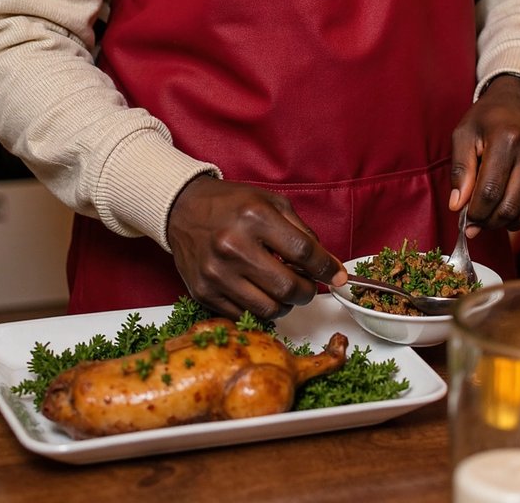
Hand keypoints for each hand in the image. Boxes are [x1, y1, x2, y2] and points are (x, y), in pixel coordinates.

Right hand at [166, 175, 347, 319]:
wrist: (182, 209)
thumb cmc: (232, 205)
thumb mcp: (271, 202)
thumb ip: (302, 232)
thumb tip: (331, 267)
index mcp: (254, 217)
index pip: (303, 252)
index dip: (326, 268)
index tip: (337, 276)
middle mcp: (233, 245)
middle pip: (288, 287)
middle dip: (308, 291)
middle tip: (307, 285)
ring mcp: (216, 273)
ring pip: (269, 309)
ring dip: (285, 304)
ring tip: (283, 289)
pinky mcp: (203, 293)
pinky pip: (244, 317)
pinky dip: (260, 310)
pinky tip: (260, 293)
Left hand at [448, 74, 519, 231]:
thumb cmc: (488, 117)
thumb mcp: (464, 133)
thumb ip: (459, 169)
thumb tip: (457, 206)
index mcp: (507, 137)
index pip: (489, 191)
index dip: (474, 213)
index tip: (464, 219)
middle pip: (509, 206)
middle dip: (488, 221)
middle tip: (474, 222)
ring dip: (504, 222)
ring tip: (489, 215)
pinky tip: (506, 209)